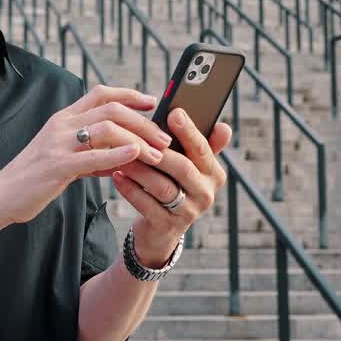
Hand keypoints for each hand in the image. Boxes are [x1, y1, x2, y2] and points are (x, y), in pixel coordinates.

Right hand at [0, 85, 174, 225]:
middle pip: (110, 109)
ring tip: (157, 154)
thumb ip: (94, 155)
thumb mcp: (66, 161)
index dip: (129, 94)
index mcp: (63, 119)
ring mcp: (57, 144)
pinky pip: (91, 155)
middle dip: (143, 121)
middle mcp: (61, 125)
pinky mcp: (56, 166)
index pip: (101, 94)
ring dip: (137, 138)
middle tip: (164, 138)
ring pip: (106, 128)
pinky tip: (135, 157)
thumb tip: (125, 155)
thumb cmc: (34, 180)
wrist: (0, 197)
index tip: (153, 102)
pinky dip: (117, 153)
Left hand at [111, 108, 231, 266]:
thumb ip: (200, 145)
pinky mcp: (167, 226)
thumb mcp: (190, 166)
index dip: (189, 131)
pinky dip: (130, 189)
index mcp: (214, 173)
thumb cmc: (174, 184)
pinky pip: (146, 205)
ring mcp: (188, 213)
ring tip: (121, 155)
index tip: (174, 112)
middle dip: (160, 151)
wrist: (161, 228)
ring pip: (162, 187)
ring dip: (140, 169)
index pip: (203, 149)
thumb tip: (223, 126)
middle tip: (138, 134)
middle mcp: (206, 194)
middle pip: (183, 168)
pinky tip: (117, 175)